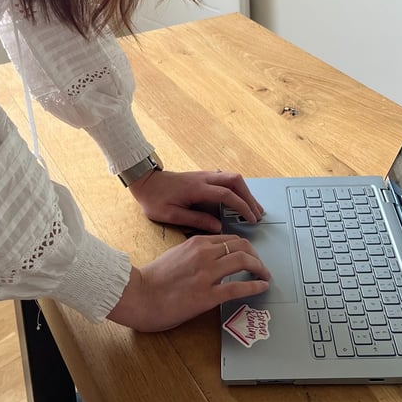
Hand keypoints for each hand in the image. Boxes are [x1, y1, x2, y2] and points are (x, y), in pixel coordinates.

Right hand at [107, 234, 270, 330]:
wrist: (138, 294)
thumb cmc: (153, 278)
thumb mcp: (176, 254)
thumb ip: (195, 253)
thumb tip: (212, 257)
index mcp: (196, 243)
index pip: (230, 239)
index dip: (245, 247)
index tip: (250, 255)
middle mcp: (204, 253)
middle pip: (242, 246)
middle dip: (256, 256)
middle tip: (261, 266)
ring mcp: (206, 274)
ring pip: (243, 261)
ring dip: (260, 268)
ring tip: (265, 276)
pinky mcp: (207, 295)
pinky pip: (238, 287)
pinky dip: (255, 286)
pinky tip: (262, 287)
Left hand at [128, 169, 263, 231]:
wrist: (144, 182)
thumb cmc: (154, 200)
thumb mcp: (171, 215)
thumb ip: (195, 220)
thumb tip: (217, 226)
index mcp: (197, 189)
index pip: (227, 194)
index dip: (242, 206)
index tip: (251, 218)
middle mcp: (203, 178)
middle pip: (235, 181)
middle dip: (249, 196)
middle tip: (257, 213)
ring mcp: (203, 175)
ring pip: (231, 177)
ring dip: (245, 191)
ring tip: (253, 207)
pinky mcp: (202, 176)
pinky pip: (225, 178)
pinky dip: (236, 187)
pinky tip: (239, 197)